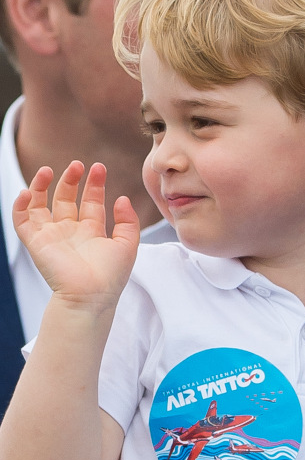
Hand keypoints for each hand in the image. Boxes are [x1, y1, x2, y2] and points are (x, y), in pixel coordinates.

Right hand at [12, 161, 140, 309]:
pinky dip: (21, 205)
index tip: (99, 167)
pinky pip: (22, 221)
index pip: (91, 202)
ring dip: (41, 186)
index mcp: (93, 233)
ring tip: (48, 169)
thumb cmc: (111, 275)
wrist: (91, 295)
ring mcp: (52, 236)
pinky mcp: (36, 242)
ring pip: (41, 206)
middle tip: (77, 164)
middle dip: (71, 180)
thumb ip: (128, 220)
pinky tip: (28, 191)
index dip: (94, 184)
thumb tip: (122, 198)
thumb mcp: (128, 244)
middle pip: (66, 199)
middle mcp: (71, 232)